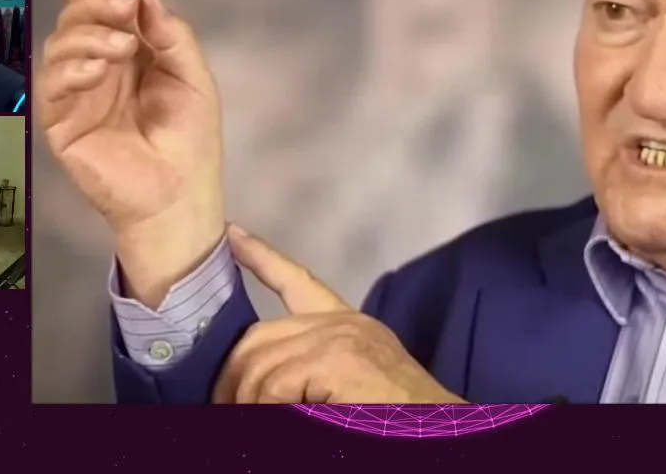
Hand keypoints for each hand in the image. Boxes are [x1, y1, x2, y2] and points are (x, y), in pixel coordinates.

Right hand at [36, 0, 224, 306]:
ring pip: (61, 44)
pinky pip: (54, 84)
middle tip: (122, 8)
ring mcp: (77, 95)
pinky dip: (74, 68)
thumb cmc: (190, 141)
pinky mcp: (62, 123)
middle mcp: (98, 68)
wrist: (180, 193)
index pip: (97, 8)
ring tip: (121, 48)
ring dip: (88, 35)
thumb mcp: (194, 77)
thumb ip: (172, 35)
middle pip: (77, 17)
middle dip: (95, 2)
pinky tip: (99, 70)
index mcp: (129, 53)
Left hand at [213, 225, 464, 403]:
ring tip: (246, 421)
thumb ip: (313, 370)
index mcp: (349, 326)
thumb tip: (259, 383)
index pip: (298, 282)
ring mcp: (340, 338)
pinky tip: (273, 420)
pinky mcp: (337, 359)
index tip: (233, 235)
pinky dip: (264, 409)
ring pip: (260, 362)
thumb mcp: (352, 384)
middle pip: (260, 335)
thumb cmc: (399, 417)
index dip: (262, 258)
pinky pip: (273, 384)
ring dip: (246, 401)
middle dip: (233, 376)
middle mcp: (343, 323)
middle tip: (225, 408)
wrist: (440, 431)